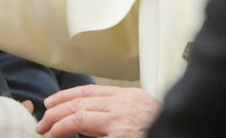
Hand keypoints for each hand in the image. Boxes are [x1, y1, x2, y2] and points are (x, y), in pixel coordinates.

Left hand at [37, 85, 160, 137]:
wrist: (182, 129)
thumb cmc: (161, 126)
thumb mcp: (138, 113)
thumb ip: (115, 113)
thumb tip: (88, 124)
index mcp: (128, 97)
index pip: (90, 92)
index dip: (67, 95)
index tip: (51, 102)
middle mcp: (122, 105)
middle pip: (80, 101)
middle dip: (57, 109)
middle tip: (43, 120)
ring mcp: (119, 121)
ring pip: (79, 114)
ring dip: (58, 122)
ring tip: (46, 130)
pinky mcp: (119, 136)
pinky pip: (86, 129)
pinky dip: (68, 130)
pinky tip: (57, 135)